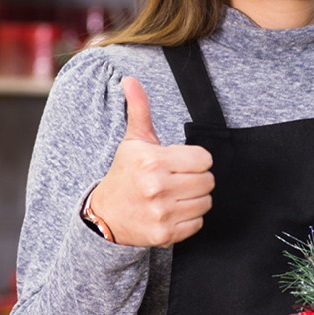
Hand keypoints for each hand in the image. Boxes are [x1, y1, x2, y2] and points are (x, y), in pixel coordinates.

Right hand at [88, 77, 213, 246]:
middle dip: (197, 179)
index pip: (204, 159)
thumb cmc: (124, 174)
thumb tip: (130, 79)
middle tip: (178, 180)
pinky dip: (190, 219)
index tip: (180, 163)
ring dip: (195, 199)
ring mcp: (161, 214)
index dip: (195, 160)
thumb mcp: (132, 141)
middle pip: (208, 181)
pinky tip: (173, 212)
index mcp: (152, 162)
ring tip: (176, 196)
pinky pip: (198, 223)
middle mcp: (158, 188)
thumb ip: (139, 109)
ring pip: (206, 202)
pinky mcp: (165, 235)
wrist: (105, 216)